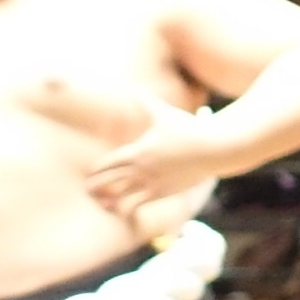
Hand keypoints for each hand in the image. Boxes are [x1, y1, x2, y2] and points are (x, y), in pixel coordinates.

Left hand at [85, 96, 219, 219]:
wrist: (212, 148)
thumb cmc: (187, 129)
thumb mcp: (164, 114)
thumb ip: (146, 102)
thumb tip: (136, 86)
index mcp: (137, 152)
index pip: (108, 164)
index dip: (96, 169)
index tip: (90, 173)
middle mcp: (141, 170)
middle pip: (110, 182)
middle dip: (97, 186)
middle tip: (87, 191)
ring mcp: (152, 184)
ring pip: (123, 198)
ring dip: (111, 201)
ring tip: (104, 205)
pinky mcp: (164, 193)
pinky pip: (141, 205)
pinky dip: (131, 209)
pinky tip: (126, 213)